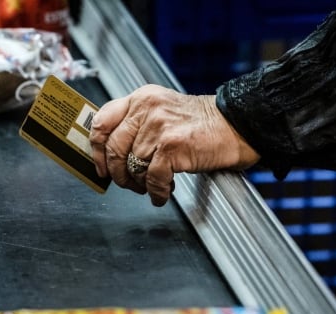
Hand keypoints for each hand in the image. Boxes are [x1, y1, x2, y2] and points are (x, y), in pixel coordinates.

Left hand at [89, 84, 259, 205]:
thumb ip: (137, 124)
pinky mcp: (172, 146)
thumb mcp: (163, 111)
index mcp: (141, 98)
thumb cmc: (202, 124)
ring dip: (140, 184)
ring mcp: (159, 127)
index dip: (96, 148)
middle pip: (114, 149)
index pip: (102, 121)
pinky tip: (163, 193)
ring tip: (151, 187)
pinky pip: (152, 178)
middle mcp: (147, 109)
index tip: (100, 165)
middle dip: (118, 174)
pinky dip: (157, 192)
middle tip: (128, 183)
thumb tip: (111, 153)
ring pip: (132, 166)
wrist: (238, 125)